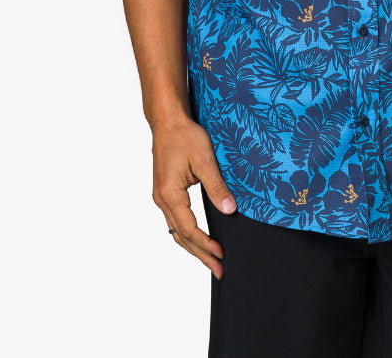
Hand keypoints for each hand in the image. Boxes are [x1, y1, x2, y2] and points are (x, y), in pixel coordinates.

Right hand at [151, 116, 236, 278]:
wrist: (167, 121)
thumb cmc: (185, 136)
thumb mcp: (205, 160)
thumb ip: (217, 187)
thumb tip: (230, 210)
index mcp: (170, 195)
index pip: (190, 230)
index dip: (206, 245)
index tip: (222, 255)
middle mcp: (162, 200)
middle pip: (181, 236)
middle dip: (200, 254)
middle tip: (219, 270)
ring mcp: (161, 196)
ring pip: (176, 230)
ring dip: (193, 246)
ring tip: (210, 259)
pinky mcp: (165, 191)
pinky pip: (175, 220)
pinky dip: (187, 233)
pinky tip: (197, 237)